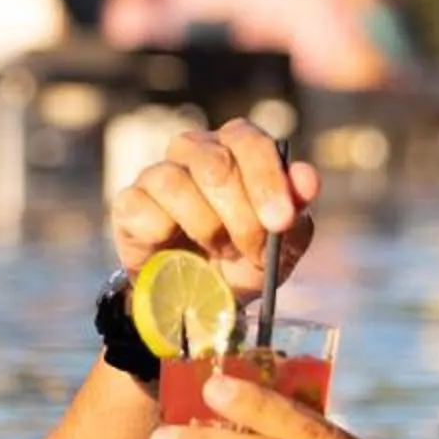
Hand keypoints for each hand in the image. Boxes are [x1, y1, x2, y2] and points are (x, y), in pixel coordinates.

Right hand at [111, 120, 319, 300]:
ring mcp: (158, 172)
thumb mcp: (281, 245)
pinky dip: (167, 236)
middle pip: (215, 164)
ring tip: (215, 251)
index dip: (266, 181)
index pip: (249, 140)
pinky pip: (145, 209)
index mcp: (237, 147)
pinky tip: (178, 252)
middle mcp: (196, 149)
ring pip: (176, 184)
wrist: (198, 297)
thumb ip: (297, 211)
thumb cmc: (243, 259)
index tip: (279, 222)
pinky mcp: (130, 202)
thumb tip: (308, 177)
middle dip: (240, 216)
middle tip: (251, 250)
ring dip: (205, 228)